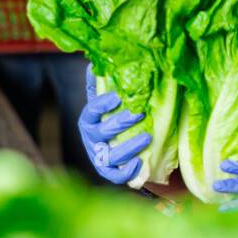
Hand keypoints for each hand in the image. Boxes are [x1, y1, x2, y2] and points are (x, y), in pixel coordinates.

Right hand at [80, 65, 151, 184]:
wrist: (113, 142)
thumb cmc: (111, 115)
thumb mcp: (107, 97)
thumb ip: (104, 82)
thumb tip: (98, 61)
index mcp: (89, 119)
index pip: (91, 110)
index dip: (103, 104)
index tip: (118, 97)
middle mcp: (91, 138)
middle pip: (103, 132)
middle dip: (121, 123)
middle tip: (140, 114)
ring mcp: (99, 156)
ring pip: (111, 155)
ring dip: (129, 147)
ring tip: (148, 137)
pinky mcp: (108, 171)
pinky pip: (115, 175)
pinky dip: (126, 172)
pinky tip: (140, 163)